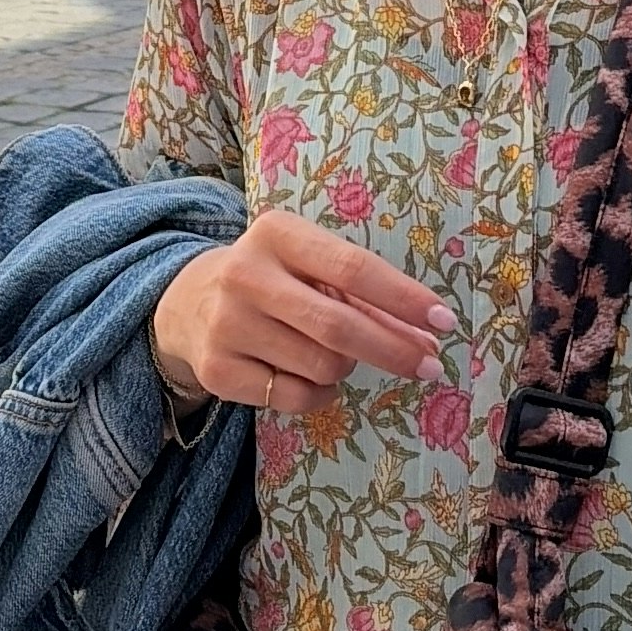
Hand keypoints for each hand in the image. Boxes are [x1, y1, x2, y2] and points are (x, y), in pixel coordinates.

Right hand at [147, 210, 454, 423]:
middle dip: (393, 349)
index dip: (404, 298)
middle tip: (429, 365)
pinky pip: (296, 397)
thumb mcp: (308, 266)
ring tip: (331, 353)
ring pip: (322, 366)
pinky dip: (320, 394)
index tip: (444, 321)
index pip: (353, 267)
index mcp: (276, 233)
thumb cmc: (272, 279)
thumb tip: (426, 338)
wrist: (187, 303)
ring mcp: (227, 324)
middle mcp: (246, 274)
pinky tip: (307, 376)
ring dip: (345, 368)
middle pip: (339, 325)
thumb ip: (363, 297)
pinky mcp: (218, 370)